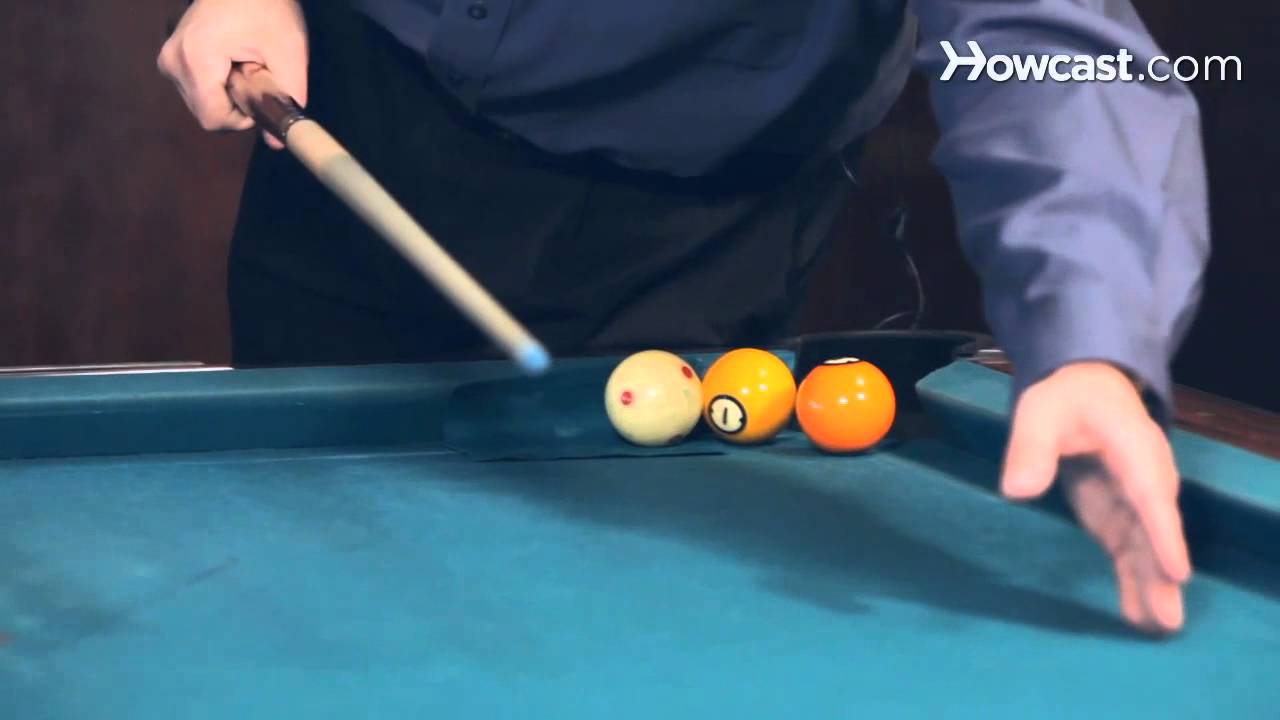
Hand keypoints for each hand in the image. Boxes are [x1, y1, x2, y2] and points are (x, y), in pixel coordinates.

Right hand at [157, 0, 307, 148]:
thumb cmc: (267, 8)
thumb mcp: (289, 53)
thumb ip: (286, 98)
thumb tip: (277, 141)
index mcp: (196, 59)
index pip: (214, 119)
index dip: (243, 118)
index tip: (259, 92)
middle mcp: (173, 61)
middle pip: (207, 114)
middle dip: (237, 105)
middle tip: (254, 72)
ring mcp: (168, 60)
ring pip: (202, 104)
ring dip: (229, 95)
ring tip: (243, 62)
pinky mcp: (171, 59)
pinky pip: (197, 91)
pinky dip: (219, 85)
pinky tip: (232, 61)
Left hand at [1001, 361, 1191, 633]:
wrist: (1086, 391)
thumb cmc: (1066, 399)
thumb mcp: (1040, 412)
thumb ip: (1030, 448)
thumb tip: (1017, 491)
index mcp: (1134, 449)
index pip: (1151, 495)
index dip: (1163, 534)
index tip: (1177, 572)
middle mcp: (1146, 480)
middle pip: (1157, 531)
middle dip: (1162, 574)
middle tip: (1168, 620)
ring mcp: (1135, 502)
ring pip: (1148, 548)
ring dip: (1153, 587)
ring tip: (1160, 628)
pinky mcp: (1120, 518)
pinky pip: (1132, 552)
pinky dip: (1135, 580)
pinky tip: (1137, 615)